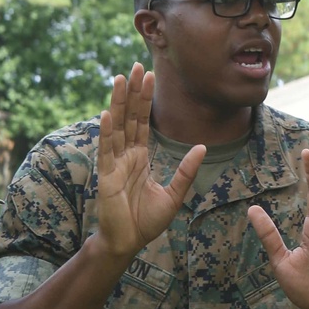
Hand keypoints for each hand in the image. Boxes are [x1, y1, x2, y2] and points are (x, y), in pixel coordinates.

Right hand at [96, 63, 205, 260]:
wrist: (128, 243)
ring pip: (117, 127)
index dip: (145, 99)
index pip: (142, 122)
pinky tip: (107, 113)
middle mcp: (125, 156)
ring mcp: (114, 164)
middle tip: (135, 65)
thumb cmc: (146, 222)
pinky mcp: (106, 177)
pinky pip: (106, 150)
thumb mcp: (174, 195)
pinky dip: (107, 132)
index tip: (148, 75)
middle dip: (132, 92)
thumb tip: (201, 146)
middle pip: (129, 117)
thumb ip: (185, 171)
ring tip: (120, 78)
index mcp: (140, 158)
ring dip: (118, 102)